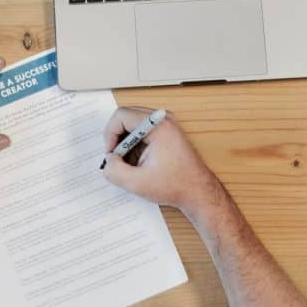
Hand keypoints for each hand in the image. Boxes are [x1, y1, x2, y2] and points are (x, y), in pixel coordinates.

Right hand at [100, 106, 223, 217]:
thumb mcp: (137, 183)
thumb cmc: (176, 185)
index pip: (121, 115)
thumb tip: (108, 160)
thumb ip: (114, 170)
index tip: (111, 154)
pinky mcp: (166, 132)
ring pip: (133, 125)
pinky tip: (139, 164)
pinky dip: (135, 146)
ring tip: (131, 165)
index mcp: (158, 126)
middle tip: (117, 159)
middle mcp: (163, 120)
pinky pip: (142, 132)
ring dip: (126, 144)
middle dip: (117, 139)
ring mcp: (165, 125)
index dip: (110, 135)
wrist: (198, 191)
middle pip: (126, 117)